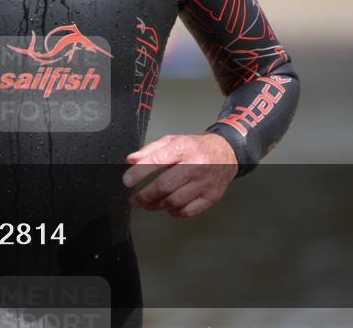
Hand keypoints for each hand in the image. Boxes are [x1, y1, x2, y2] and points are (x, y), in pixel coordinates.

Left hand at [122, 133, 237, 218]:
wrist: (226, 153)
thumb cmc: (195, 148)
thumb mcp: (172, 141)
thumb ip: (151, 150)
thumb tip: (131, 160)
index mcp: (183, 148)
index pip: (157, 161)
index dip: (139, 173)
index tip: (127, 181)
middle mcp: (196, 165)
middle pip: (164, 186)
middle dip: (144, 195)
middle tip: (134, 200)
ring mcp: (205, 183)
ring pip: (174, 201)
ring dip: (156, 205)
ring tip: (148, 204)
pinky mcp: (211, 197)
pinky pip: (187, 211)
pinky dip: (174, 212)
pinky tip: (168, 207)